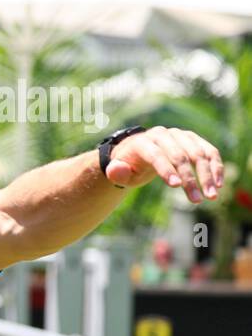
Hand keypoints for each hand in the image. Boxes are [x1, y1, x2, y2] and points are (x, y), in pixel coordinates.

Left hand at [105, 127, 223, 202]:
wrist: (139, 152)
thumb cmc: (129, 166)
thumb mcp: (119, 172)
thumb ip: (116, 172)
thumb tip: (116, 170)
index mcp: (143, 141)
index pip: (156, 155)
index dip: (166, 170)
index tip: (176, 186)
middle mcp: (163, 134)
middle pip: (180, 156)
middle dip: (190, 179)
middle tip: (196, 200)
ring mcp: (180, 135)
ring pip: (198, 154)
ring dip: (207, 175)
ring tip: (210, 196)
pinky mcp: (193, 139)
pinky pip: (209, 151)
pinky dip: (215, 167)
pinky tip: (218, 185)